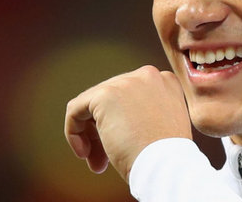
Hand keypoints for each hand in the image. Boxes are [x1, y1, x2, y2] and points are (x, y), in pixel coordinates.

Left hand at [64, 65, 191, 179]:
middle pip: (110, 99)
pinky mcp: (105, 95)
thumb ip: (144, 112)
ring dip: (90, 135)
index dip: (122, 122)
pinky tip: (84, 153)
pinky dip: (74, 132)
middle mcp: (147, 75)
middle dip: (103, 130)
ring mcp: (126, 83)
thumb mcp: (162, 125)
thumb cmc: (166, 157)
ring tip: (96, 161)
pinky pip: (75, 110)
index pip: (130, 96)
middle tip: (103, 160)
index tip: (123, 145)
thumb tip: (114, 119)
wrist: (167, 166)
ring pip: (92, 104)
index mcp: (165, 82)